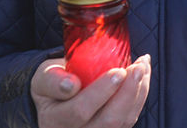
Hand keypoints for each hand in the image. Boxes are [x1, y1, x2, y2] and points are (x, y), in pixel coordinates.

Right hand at [31, 55, 150, 127]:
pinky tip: (143, 75)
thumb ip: (53, 81)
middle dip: (128, 93)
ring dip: (139, 92)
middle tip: (138, 67)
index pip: (80, 111)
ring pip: (123, 122)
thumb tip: (71, 85)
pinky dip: (140, 95)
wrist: (59, 96)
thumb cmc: (53, 83)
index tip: (118, 71)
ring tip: (143, 65)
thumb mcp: (43, 78)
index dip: (101, 92)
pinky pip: (130, 118)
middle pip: (108, 122)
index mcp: (55, 121)